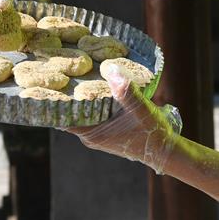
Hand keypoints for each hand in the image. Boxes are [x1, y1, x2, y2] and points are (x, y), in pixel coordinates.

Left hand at [67, 67, 181, 174]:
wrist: (166, 151)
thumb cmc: (151, 133)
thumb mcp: (139, 108)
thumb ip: (125, 90)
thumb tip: (110, 68)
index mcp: (92, 134)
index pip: (62, 117)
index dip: (56, 100)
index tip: (52, 81)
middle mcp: (91, 136)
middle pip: (71, 112)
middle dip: (69, 94)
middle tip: (67, 71)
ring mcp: (99, 135)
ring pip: (83, 113)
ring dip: (82, 97)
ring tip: (80, 75)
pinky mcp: (107, 132)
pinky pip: (93, 115)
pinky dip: (93, 102)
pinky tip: (98, 86)